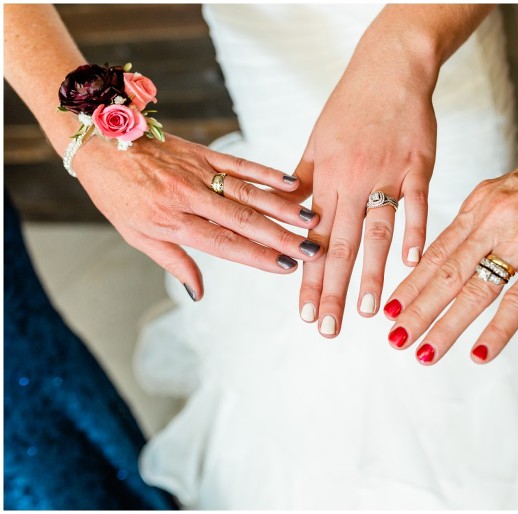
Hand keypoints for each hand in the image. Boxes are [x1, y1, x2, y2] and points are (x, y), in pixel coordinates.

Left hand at [74, 133, 321, 299]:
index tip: (287, 267)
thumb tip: (198, 294)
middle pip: (243, 220)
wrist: (99, 141)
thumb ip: (174, 262)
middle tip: (312, 248)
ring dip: (282, 207)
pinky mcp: (203, 152)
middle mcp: (188, 197)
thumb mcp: (136, 236)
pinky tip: (292, 183)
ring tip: (311, 220)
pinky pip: (240, 164)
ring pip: (248, 192)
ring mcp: (198, 172)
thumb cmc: (117, 194)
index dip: (257, 256)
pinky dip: (267, 173)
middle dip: (281, 236)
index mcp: (171, 222)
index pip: (223, 243)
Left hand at [286, 40, 437, 336]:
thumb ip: (305, 181)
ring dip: (370, 274)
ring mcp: (386, 174)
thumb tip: (288, 215)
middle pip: (339, 246)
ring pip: (375, 233)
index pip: (312, 239)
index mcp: (325, 178)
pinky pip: (415, 204)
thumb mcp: (318, 140)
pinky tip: (412, 264)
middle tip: (328, 328)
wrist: (389, 68)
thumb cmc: (351, 105)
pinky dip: (414, 233)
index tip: (306, 313)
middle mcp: (351, 181)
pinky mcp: (417, 165)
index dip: (308, 278)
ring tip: (368, 312)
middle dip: (332, 291)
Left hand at [382, 134, 517, 364]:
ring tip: (423, 352)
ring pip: (474, 290)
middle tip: (393, 338)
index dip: (411, 282)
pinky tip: (480, 353)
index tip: (389, 306)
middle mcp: (491, 222)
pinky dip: (498, 329)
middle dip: (416, 309)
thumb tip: (457, 252)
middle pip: (445, 274)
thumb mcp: (507, 191)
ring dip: (445, 325)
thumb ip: (482, 222)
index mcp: (478, 205)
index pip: (436, 251)